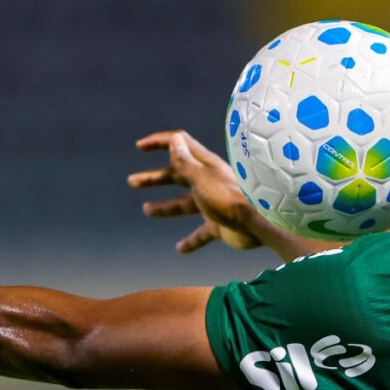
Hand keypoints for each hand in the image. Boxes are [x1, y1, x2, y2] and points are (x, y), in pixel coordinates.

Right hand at [128, 130, 265, 252]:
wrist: (257, 224)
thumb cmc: (229, 198)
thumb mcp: (201, 178)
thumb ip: (185, 162)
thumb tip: (173, 141)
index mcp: (204, 165)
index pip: (180, 146)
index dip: (160, 143)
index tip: (140, 146)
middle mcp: (208, 182)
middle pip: (177, 176)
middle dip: (154, 178)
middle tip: (132, 181)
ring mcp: (213, 204)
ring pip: (184, 204)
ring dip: (165, 207)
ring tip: (146, 210)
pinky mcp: (219, 225)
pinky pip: (201, 234)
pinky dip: (190, 241)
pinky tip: (179, 249)